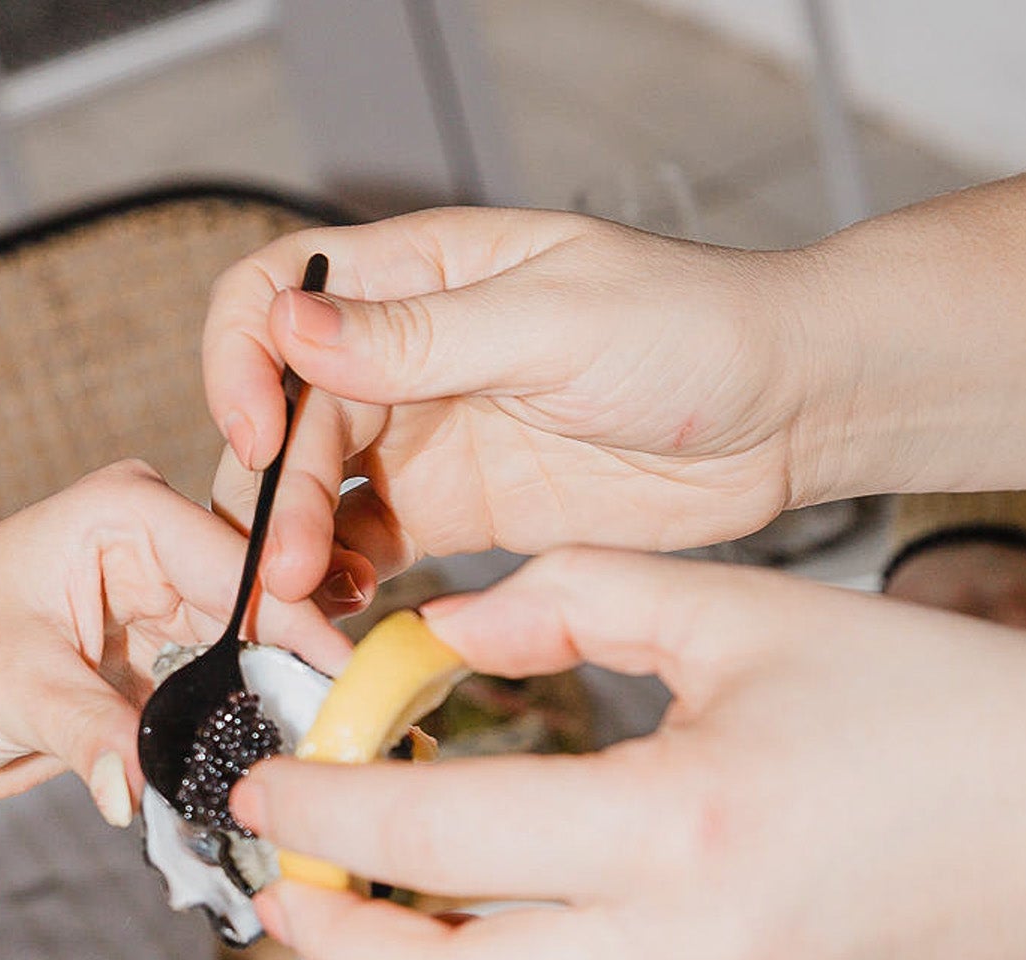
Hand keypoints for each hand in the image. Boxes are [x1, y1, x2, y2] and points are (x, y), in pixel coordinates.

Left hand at [0, 462, 350, 893]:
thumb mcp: (10, 686)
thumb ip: (93, 733)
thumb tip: (143, 788)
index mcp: (118, 513)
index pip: (236, 557)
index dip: (295, 613)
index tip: (343, 673)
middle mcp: (149, 556)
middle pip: (261, 607)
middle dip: (302, 662)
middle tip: (359, 720)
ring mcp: (155, 620)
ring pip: (252, 659)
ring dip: (282, 706)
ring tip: (333, 751)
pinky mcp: (151, 682)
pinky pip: (221, 704)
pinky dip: (246, 735)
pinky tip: (287, 764)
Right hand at [202, 210, 812, 606]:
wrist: (784, 415)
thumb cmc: (692, 330)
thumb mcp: (554, 323)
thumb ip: (422, 338)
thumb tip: (293, 329)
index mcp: (419, 275)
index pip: (275, 298)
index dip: (242, 361)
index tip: (252, 434)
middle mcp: (407, 356)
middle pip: (288, 418)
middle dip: (269, 495)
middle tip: (279, 573)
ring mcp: (429, 439)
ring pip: (316, 492)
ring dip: (297, 550)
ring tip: (305, 612)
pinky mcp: (460, 514)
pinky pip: (373, 549)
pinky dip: (345, 583)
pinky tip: (347, 618)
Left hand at [229, 551, 1025, 959]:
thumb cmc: (934, 701)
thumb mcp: (742, 611)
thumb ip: (570, 602)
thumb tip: (439, 637)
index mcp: (681, 825)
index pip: (442, 838)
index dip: (328, 811)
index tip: (267, 789)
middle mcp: (692, 953)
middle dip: (339, 945)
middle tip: (284, 888)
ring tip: (361, 920)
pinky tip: (483, 943)